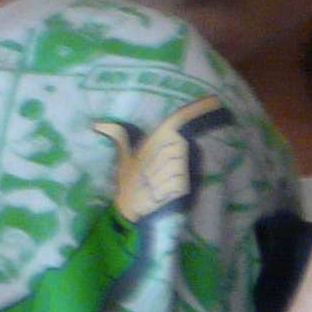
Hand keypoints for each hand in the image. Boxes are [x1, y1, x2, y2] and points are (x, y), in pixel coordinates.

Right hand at [101, 97, 226, 221]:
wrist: (135, 212)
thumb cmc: (128, 182)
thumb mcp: (123, 156)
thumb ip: (118, 135)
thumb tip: (95, 123)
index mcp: (158, 139)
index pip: (182, 118)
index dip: (200, 107)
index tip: (215, 100)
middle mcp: (174, 150)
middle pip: (187, 140)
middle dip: (180, 149)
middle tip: (166, 162)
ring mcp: (184, 168)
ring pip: (193, 157)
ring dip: (184, 163)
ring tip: (165, 176)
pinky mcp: (191, 184)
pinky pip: (194, 174)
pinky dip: (187, 177)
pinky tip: (171, 185)